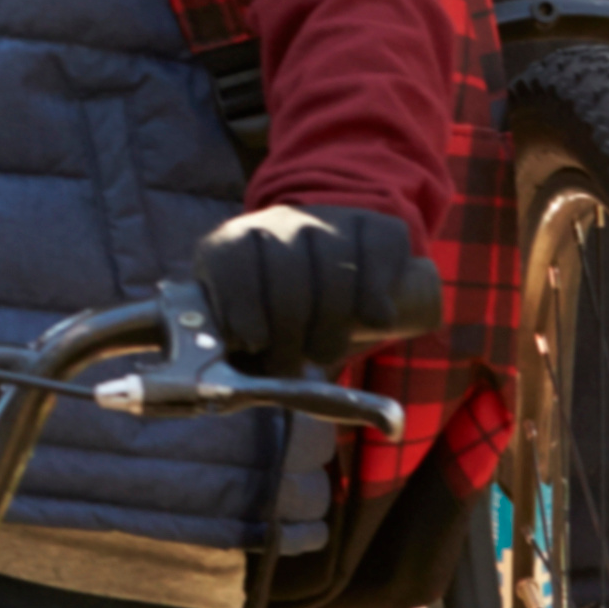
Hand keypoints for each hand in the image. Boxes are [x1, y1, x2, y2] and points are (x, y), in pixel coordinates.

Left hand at [189, 202, 438, 376]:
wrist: (325, 271)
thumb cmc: (276, 317)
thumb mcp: (246, 329)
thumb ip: (237, 355)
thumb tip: (231, 388)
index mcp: (232, 244)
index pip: (232, 262)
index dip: (242, 302)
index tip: (254, 341)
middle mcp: (276, 222)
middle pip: (286, 268)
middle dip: (291, 326)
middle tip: (296, 363)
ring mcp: (325, 218)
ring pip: (333, 263)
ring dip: (333, 320)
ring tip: (327, 352)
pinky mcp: (372, 223)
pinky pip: (377, 249)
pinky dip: (377, 290)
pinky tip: (376, 319)